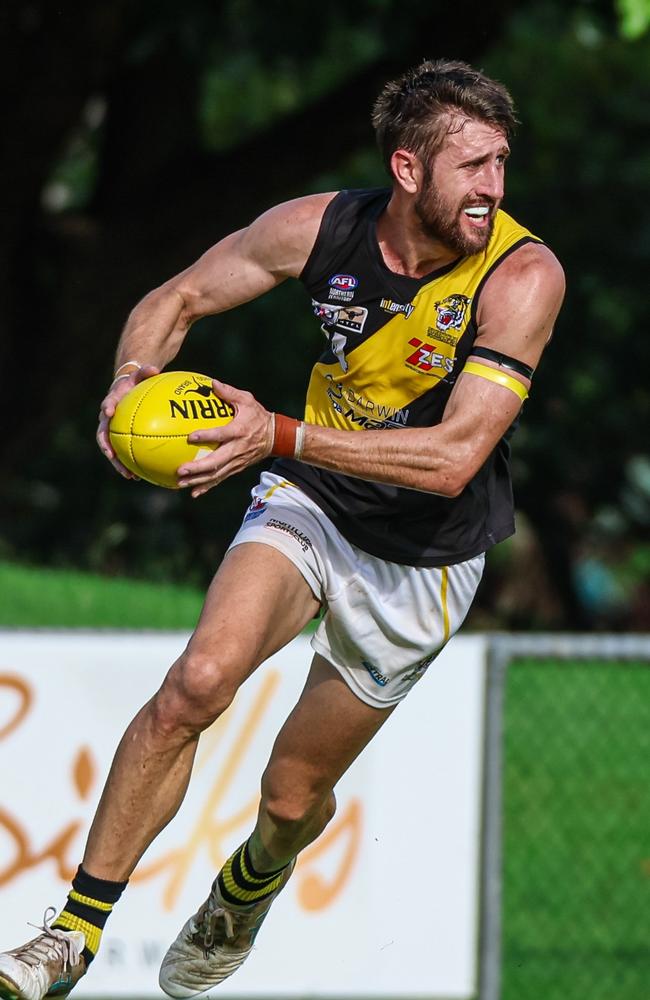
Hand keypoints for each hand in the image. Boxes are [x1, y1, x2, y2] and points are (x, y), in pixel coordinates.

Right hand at [96, 365, 159, 477]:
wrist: (128, 389)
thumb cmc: (136, 381)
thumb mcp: (141, 374)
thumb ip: (146, 371)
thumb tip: (155, 369)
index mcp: (112, 401)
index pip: (107, 403)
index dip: (107, 407)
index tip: (108, 412)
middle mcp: (108, 418)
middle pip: (103, 434)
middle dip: (106, 446)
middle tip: (113, 457)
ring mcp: (112, 430)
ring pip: (111, 449)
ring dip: (118, 463)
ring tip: (128, 475)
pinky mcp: (119, 438)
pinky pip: (122, 453)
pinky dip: (128, 464)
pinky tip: (139, 476)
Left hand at [177, 379, 273, 497]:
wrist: (276, 437)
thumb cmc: (258, 416)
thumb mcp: (247, 400)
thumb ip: (229, 392)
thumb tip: (211, 383)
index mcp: (239, 431)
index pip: (221, 434)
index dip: (207, 436)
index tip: (191, 436)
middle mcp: (237, 449)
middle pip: (216, 462)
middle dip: (198, 468)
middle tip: (181, 470)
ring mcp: (236, 461)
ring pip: (216, 474)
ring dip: (198, 481)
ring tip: (180, 484)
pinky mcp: (236, 468)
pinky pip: (220, 479)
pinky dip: (206, 487)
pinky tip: (192, 492)